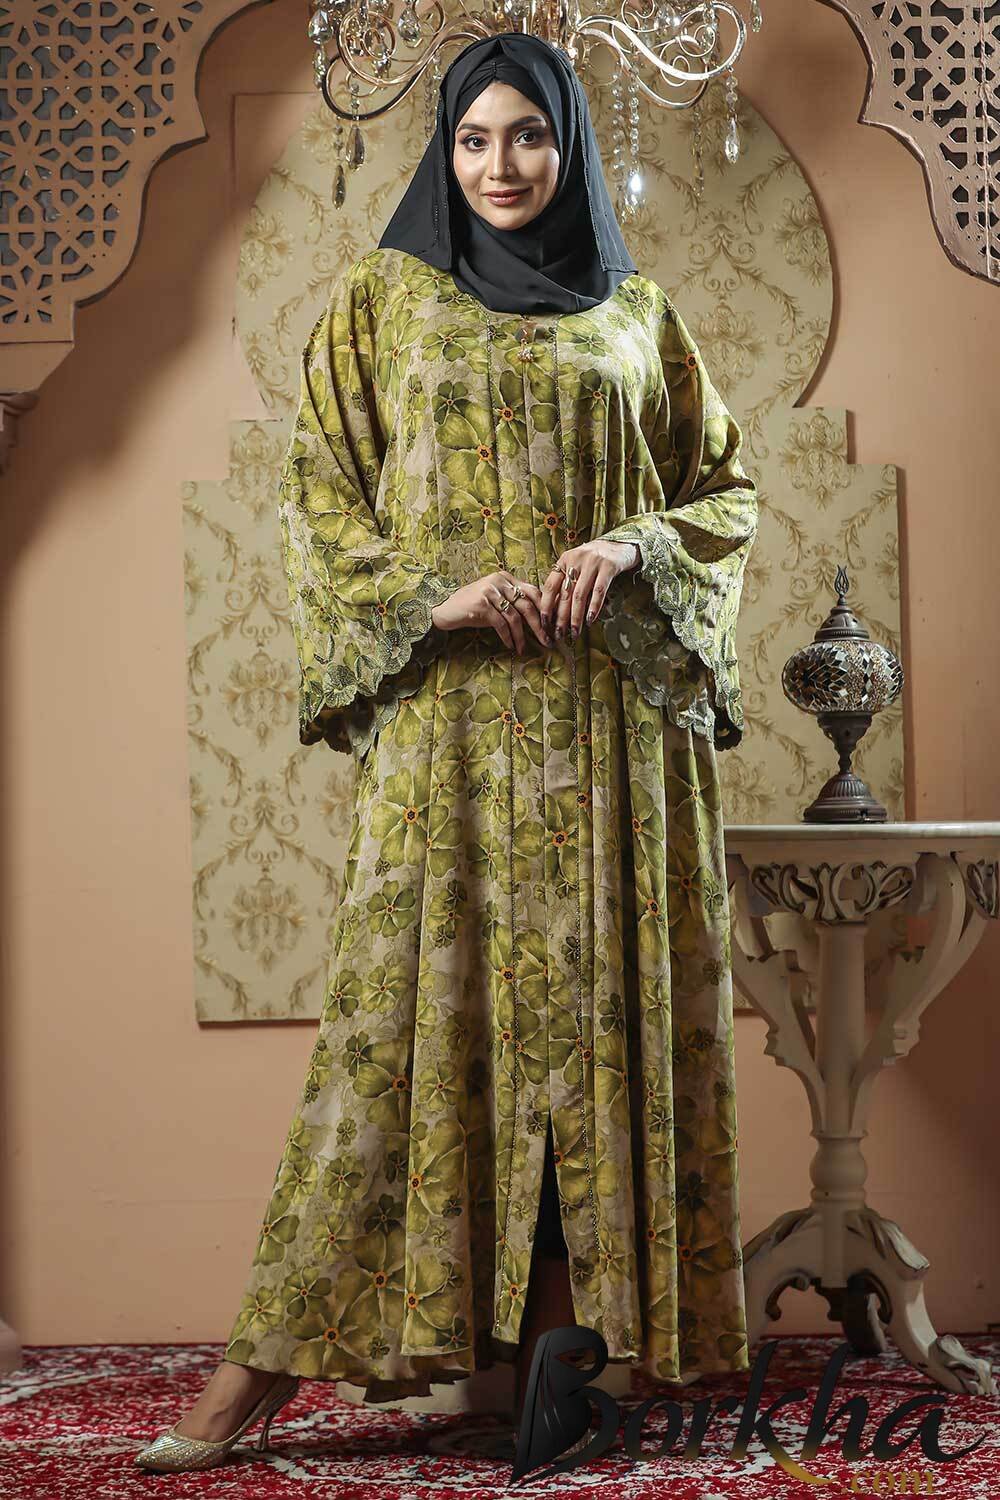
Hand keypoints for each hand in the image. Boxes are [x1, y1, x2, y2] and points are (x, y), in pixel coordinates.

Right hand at [431, 571, 552, 654]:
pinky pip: (501, 624)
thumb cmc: (473, 607)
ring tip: (525, 648)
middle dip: (539, 625)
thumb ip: (513, 603)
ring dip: (522, 636)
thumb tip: (539, 619)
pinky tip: (511, 646)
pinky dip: (508, 637)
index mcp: (506, 578)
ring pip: (515, 617)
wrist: (446, 609)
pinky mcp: (481, 605)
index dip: (545, 608)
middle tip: (548, 640)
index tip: (553, 625)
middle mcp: (499, 582)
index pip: (533, 591)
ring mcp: (490, 592)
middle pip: (527, 604)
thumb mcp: (495, 600)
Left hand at [539, 540, 639, 639]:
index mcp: (564, 560)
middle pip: (564, 594)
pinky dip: (594, 607)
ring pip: (580, 595)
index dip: (546, 606)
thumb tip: (553, 610)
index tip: (544, 623)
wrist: (620, 545)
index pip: (550, 585)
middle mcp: (576, 560)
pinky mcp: (608, 567)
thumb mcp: (576, 565)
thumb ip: (566, 581)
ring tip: (575, 632)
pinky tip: (590, 620)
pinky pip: (599, 591)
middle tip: (559, 634)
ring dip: (576, 617)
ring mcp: (592, 562)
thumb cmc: (594, 560)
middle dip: (561, 617)